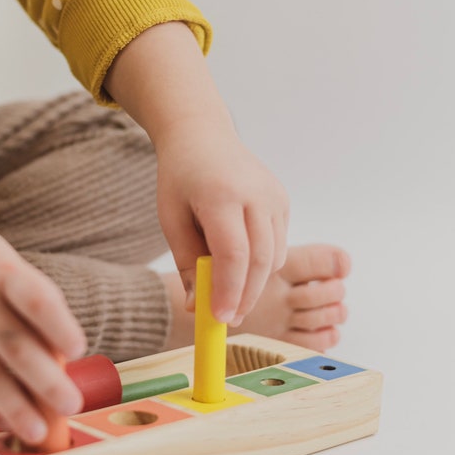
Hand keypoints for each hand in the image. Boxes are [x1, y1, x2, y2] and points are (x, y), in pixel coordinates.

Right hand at [0, 166, 85, 444]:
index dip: (57, 325)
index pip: (35, 299)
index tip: (80, 349)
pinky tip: (9, 425)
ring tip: (39, 434)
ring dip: (15, 407)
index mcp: (2, 271)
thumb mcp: (7, 265)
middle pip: (12, 344)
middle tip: (72, 405)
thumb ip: (32, 308)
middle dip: (44, 380)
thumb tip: (60, 363)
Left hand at [155, 113, 288, 324]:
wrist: (202, 136)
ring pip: (274, 257)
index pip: (233, 254)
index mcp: (221, 195)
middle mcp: (256, 194)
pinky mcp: (283, 201)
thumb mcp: (171, 218)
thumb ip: (186, 262)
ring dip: (254, 282)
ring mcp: (274, 196)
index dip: (229, 291)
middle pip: (260, 261)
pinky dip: (261, 262)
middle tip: (227, 318)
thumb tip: (196, 307)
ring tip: (227, 291)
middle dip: (245, 296)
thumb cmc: (181, 178)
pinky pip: (278, 244)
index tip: (219, 317)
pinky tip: (239, 261)